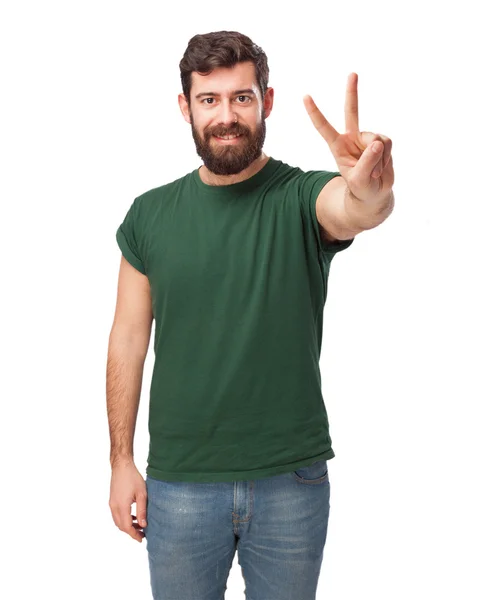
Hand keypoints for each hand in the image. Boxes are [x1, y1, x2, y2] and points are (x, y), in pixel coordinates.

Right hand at [109, 461, 147, 542]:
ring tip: (139, 525)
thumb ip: (142, 510)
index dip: (134, 535)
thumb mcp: (141, 494)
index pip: (127, 527)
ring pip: (118, 521)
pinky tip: (133, 516)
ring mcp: (111, 504)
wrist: (122, 466)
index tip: (141, 539)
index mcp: (121, 506)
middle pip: (121, 526)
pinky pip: (117, 515)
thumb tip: (143, 525)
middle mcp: (114, 507)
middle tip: (142, 533)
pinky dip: (124, 519)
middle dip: (131, 532)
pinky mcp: (112, 500)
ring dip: (127, 526)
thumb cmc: (133, 477)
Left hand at [303, 72, 393, 203]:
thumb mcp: (359, 180)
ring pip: (377, 139)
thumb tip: (377, 143)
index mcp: (338, 146)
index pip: (324, 127)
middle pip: (352, 111)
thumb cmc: (361, 189)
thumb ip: (367, 162)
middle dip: (352, 93)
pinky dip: (386, 159)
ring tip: (373, 172)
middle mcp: (352, 138)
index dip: (315, 113)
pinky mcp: (382, 142)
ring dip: (378, 159)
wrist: (374, 194)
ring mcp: (367, 139)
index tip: (305, 96)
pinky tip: (381, 168)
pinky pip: (388, 145)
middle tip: (352, 74)